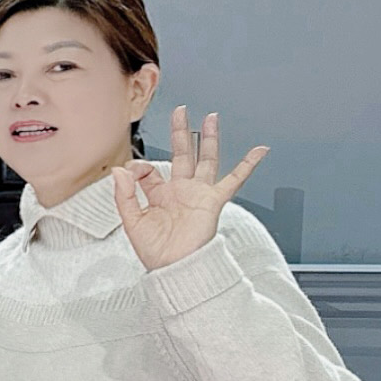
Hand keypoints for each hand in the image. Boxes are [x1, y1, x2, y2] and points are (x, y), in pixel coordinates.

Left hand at [115, 109, 269, 272]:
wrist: (174, 268)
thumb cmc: (155, 251)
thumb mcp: (132, 221)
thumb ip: (125, 194)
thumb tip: (120, 169)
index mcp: (159, 195)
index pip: (149, 170)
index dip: (138, 167)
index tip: (132, 173)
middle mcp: (180, 190)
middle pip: (182, 154)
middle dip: (181, 133)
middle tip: (181, 111)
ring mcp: (198, 193)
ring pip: (206, 159)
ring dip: (208, 138)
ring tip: (210, 118)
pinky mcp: (213, 201)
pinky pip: (234, 180)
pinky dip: (248, 165)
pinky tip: (259, 151)